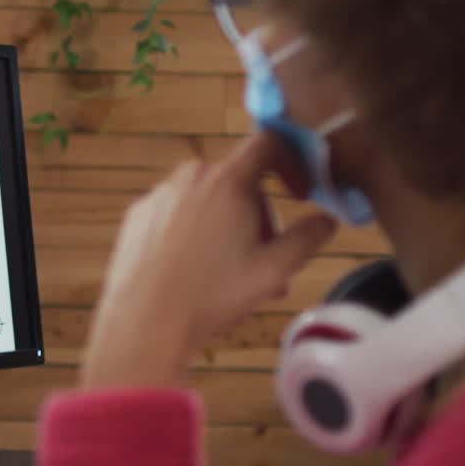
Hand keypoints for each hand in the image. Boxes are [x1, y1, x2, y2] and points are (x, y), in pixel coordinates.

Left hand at [81, 132, 337, 389]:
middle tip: (265, 260)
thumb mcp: (274, 271)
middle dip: (259, 213)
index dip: (292, 161)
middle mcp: (191, 176)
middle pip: (239, 179)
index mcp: (228, 181)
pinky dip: (191, 231)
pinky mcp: (137, 215)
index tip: (300, 192)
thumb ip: (307, 238)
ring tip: (227, 274)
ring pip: (206, 197)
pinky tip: (190, 270)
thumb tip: (327, 219)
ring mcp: (159, 194)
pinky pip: (175, 212)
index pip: (269, 143)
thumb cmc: (213, 296)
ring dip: (226, 224)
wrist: (144, 322)